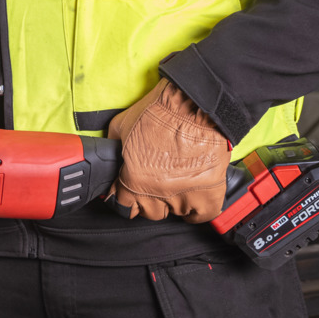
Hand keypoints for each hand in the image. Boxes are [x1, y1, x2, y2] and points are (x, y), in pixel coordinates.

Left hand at [106, 78, 231, 221]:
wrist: (194, 102)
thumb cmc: (159, 110)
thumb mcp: (121, 126)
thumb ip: (113, 148)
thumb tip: (109, 156)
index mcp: (133, 180)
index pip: (123, 206)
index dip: (125, 198)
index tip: (129, 193)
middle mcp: (158, 192)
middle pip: (150, 212)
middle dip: (149, 199)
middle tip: (154, 183)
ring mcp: (184, 194)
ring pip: (175, 213)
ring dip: (174, 201)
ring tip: (176, 184)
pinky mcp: (209, 191)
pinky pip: (202, 215)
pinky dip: (198, 211)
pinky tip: (193, 200)